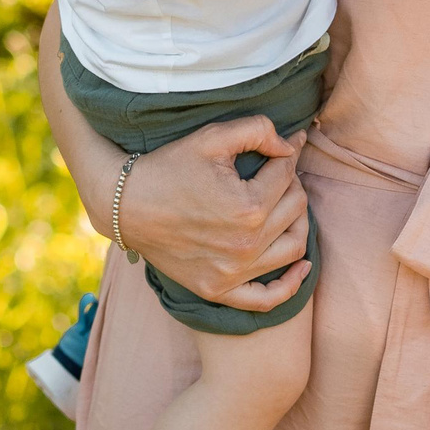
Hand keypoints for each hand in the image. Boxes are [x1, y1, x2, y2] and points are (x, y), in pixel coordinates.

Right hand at [115, 115, 312, 310]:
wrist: (126, 205)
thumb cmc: (168, 167)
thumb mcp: (211, 137)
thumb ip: (258, 130)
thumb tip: (291, 146)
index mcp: (249, 207)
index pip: (287, 174)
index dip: (288, 153)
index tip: (288, 144)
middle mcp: (246, 245)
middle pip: (295, 208)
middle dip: (292, 183)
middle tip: (277, 171)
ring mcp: (233, 273)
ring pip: (294, 248)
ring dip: (298, 223)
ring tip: (286, 205)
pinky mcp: (218, 289)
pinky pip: (267, 299)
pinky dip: (290, 286)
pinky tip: (303, 266)